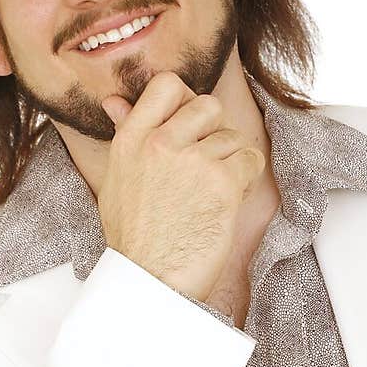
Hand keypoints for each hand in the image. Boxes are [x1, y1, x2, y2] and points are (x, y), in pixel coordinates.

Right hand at [98, 71, 264, 302]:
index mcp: (131, 140)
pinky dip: (247, 179)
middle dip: (215, 131)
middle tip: (207, 163)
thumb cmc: (135, 239)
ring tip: (213, 193)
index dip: (186, 100)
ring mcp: (192, 160)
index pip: (167, 86)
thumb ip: (125, 136)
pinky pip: (251, 159)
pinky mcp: (221, 182)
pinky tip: (228, 201)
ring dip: (231, 163)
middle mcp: (160, 143)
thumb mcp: (117, 180)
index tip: (190, 124)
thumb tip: (116, 101)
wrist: (151, 280)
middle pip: (208, 105)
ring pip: (232, 137)